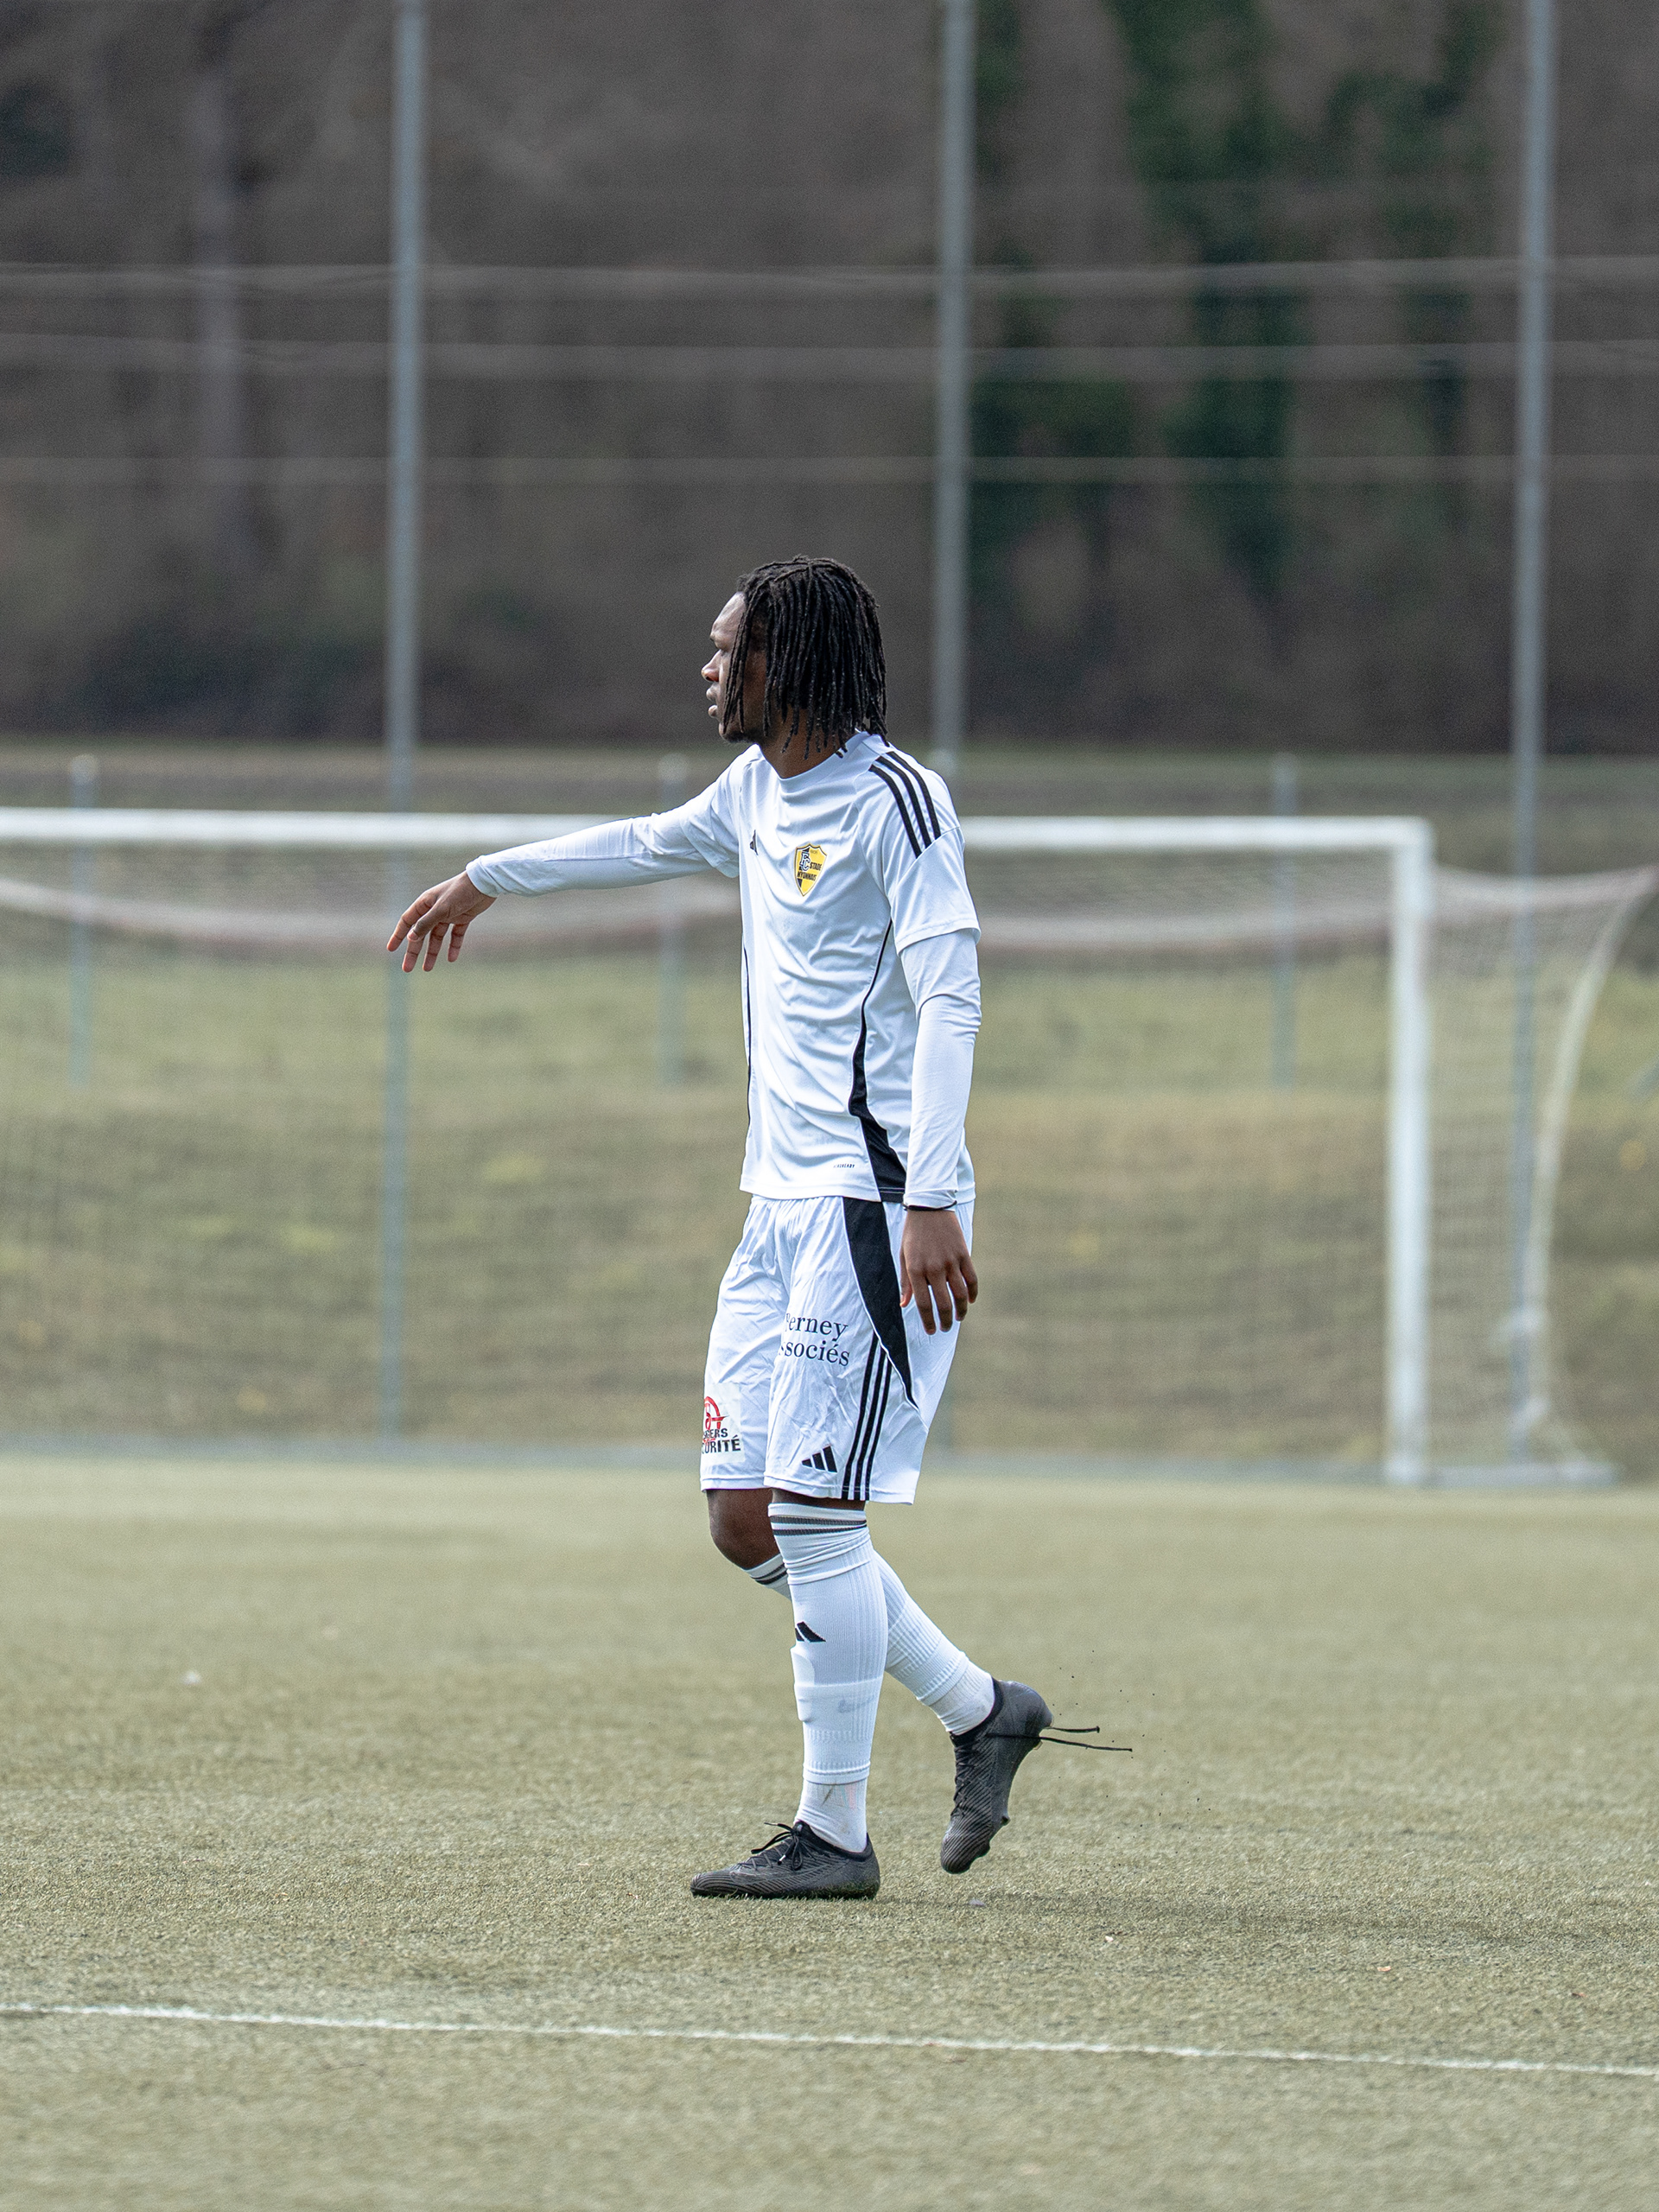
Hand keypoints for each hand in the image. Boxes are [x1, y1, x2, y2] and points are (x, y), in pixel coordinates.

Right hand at [387, 871, 495, 971]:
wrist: (484, 884)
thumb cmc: (460, 892)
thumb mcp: (441, 909)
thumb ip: (425, 923)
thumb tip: (410, 938)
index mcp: (425, 903)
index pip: (407, 922)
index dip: (398, 935)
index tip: (391, 949)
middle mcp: (434, 910)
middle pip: (420, 934)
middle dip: (413, 951)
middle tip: (407, 968)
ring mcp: (448, 914)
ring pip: (436, 937)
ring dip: (431, 952)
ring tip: (427, 969)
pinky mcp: (462, 918)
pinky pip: (455, 935)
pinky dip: (453, 946)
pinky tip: (451, 959)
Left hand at [899, 1207, 977, 1334]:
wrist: (929, 1207)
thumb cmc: (913, 1234)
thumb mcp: (903, 1256)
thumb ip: (905, 1282)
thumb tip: (905, 1304)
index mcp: (915, 1270)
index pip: (923, 1303)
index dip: (928, 1320)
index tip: (931, 1331)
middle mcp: (934, 1268)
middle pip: (944, 1303)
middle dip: (945, 1320)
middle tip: (945, 1328)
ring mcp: (950, 1261)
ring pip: (960, 1294)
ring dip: (961, 1310)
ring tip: (958, 1318)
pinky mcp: (963, 1254)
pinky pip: (971, 1279)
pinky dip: (972, 1292)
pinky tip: (970, 1300)